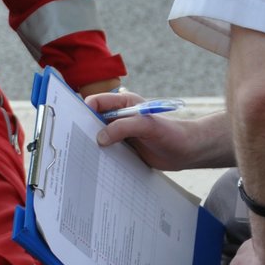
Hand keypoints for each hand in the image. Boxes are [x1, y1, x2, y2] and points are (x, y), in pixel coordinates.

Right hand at [87, 90, 210, 170]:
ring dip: (92, 144)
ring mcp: (120, 132)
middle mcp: (119, 116)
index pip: (96, 101)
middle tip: (77, 142)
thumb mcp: (146, 126)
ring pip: (97, 135)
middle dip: (84, 129)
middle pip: (92, 119)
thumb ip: (122, 128)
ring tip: (84, 155)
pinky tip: (97, 163)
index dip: (85, 110)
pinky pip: (106, 149)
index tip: (78, 124)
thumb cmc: (171, 133)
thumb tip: (99, 138)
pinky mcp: (122, 147)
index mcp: (123, 103)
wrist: (187, 152)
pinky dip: (100, 155)